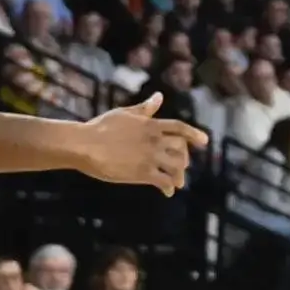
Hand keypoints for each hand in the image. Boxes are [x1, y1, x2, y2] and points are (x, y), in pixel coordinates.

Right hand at [81, 100, 211, 192]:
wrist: (84, 144)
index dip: (194, 134)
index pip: (179, 128)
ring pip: (176, 166)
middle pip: (181, 149)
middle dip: (184, 158)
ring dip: (179, 175)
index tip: (205, 141)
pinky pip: (164, 182)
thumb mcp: (125, 113)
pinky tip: (167, 193)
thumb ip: (145, 108)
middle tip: (182, 167)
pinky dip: (168, 188)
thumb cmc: (100, 127)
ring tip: (177, 182)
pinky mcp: (142, 172)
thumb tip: (159, 96)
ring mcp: (150, 157)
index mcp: (151, 125)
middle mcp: (155, 140)